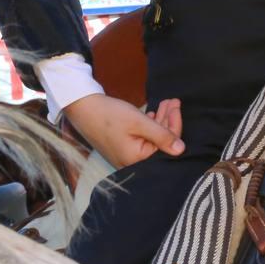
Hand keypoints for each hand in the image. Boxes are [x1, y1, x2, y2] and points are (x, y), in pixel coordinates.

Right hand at [65, 94, 184, 168]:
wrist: (83, 108)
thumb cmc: (110, 115)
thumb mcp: (140, 123)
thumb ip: (162, 136)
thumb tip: (181, 150)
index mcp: (136, 160)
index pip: (165, 145)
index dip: (174, 124)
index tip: (177, 106)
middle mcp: (131, 162)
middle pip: (159, 141)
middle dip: (168, 120)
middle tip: (173, 101)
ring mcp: (125, 155)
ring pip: (150, 137)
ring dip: (160, 120)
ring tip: (166, 103)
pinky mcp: (121, 147)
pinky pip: (141, 138)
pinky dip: (149, 125)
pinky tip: (153, 114)